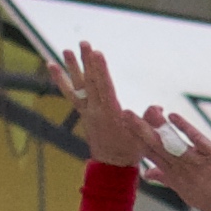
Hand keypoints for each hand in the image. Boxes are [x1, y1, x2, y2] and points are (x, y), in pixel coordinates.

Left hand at [50, 43, 210, 203]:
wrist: (112, 167)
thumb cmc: (131, 152)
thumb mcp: (145, 138)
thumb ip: (149, 121)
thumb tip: (157, 107)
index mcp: (110, 116)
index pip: (104, 89)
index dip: (101, 71)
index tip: (97, 54)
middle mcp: (95, 112)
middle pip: (90, 83)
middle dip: (87, 62)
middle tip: (84, 43)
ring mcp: (87, 112)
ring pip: (78, 86)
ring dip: (71, 68)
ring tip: (65, 51)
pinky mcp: (84, 113)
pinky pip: (71, 94)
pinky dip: (61, 80)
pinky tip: (53, 66)